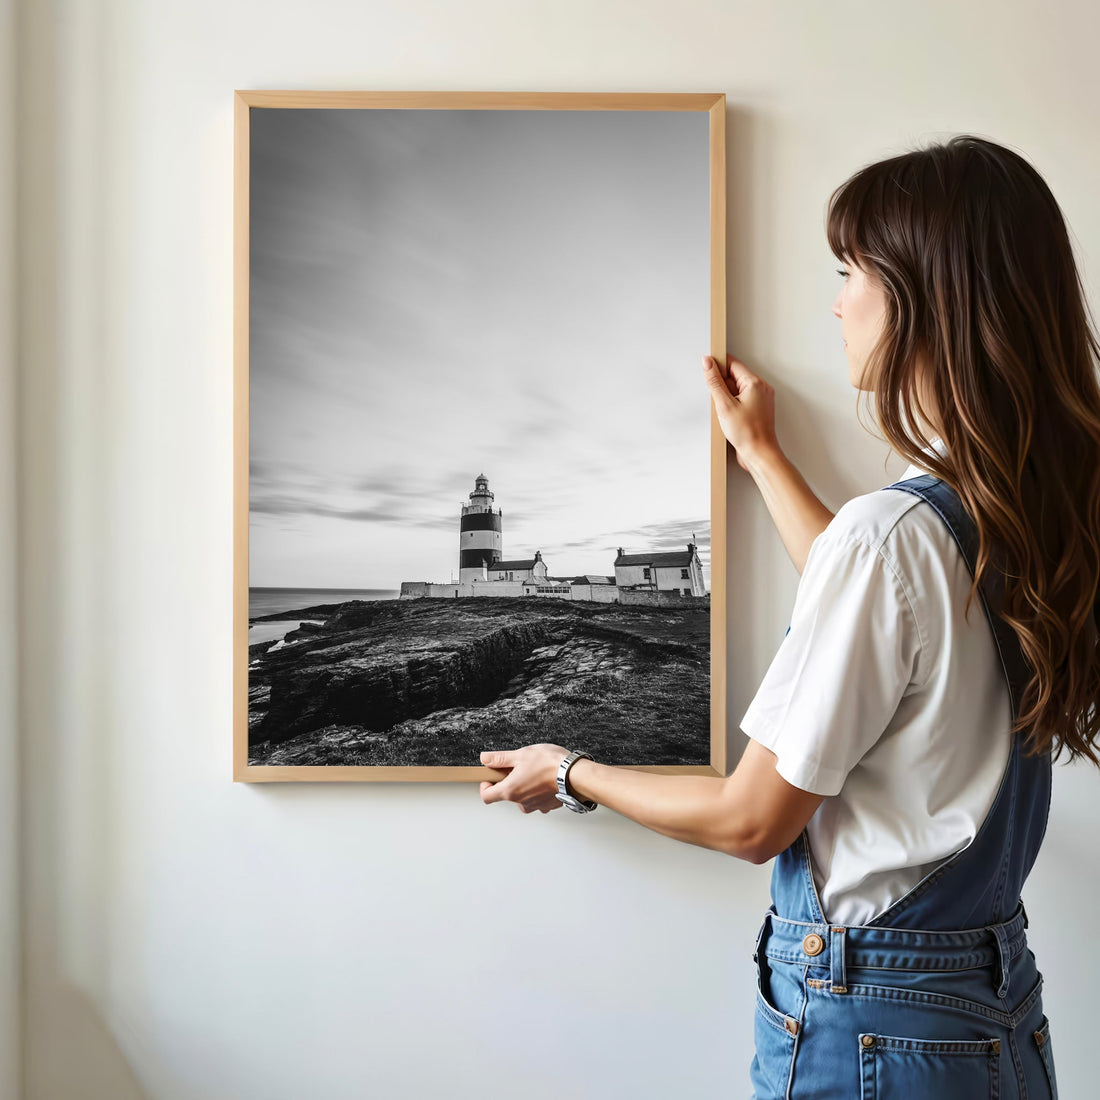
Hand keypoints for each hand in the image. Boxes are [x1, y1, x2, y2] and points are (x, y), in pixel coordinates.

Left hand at [479, 744, 569, 813]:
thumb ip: (499, 758)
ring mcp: (535, 806)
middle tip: (518, 767)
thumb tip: (485, 758)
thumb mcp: (520, 755)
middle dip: (508, 781)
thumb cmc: (550, 764)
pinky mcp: (547, 805)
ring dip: (524, 786)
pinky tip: (545, 778)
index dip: (485, 786)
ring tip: (534, 771)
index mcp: (510, 790)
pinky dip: (538, 790)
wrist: (575, 775)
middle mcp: (521, 802)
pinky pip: (537, 799)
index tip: (491, 777)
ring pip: (522, 797)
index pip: (486, 796)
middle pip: (506, 795)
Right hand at [702, 354, 779, 472]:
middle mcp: (761, 388)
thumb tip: (708, 363)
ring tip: (726, 413)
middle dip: (722, 386)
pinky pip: (741, 400)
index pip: (733, 363)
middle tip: (719, 402)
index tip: (707, 370)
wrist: (759, 454)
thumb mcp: (724, 405)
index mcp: (755, 383)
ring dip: (726, 397)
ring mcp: (760, 399)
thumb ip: (715, 382)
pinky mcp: (757, 409)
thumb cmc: (748, 433)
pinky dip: (732, 405)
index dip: (718, 366)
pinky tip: (730, 417)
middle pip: (734, 376)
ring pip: (737, 389)